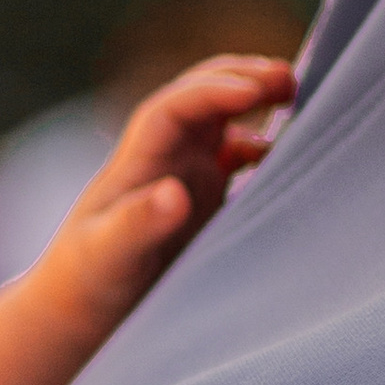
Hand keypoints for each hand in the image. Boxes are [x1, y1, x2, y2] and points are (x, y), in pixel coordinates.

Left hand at [28, 54, 295, 344]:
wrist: (84, 307)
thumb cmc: (89, 279)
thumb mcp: (109, 254)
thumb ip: (138, 223)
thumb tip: (175, 192)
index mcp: (139, 161)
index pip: (174, 107)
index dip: (213, 91)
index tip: (255, 91)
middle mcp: (163, 157)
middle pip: (200, 97)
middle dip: (241, 78)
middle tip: (289, 77)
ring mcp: (185, 174)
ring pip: (221, 120)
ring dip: (255, 103)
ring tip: (299, 99)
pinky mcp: (203, 197)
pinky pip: (236, 158)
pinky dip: (264, 149)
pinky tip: (289, 158)